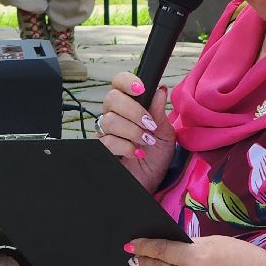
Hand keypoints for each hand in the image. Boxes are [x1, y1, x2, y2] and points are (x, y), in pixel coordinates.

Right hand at [97, 74, 174, 190]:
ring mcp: (105, 132)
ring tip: (146, 142)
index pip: (118, 83)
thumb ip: (160, 113)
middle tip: (149, 125)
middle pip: (112, 98)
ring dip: (133, 132)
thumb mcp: (165, 134)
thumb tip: (161, 89)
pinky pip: (107, 141)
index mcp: (129, 106)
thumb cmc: (156, 158)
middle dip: (134, 111)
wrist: (149, 183)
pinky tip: (136, 153)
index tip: (142, 89)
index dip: (127, 81)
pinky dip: (126, 147)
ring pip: (110, 120)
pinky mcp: (100, 149)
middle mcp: (114, 115)